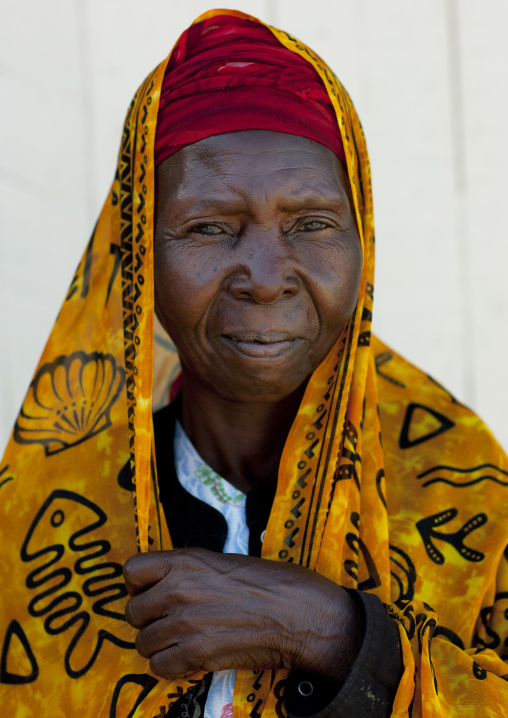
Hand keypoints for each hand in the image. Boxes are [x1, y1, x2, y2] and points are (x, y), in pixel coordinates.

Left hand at [123, 548, 362, 680]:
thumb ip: (191, 572)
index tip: (151, 593)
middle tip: (170, 624)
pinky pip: (159, 668)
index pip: (132, 570)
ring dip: (160, 647)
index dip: (138, 586)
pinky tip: (192, 660)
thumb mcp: (225, 562)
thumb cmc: (274, 584)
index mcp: (187, 560)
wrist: (301, 613)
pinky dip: (172, 668)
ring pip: (143, 643)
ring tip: (183, 643)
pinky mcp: (197, 653)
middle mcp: (179, 588)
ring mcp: (185, 622)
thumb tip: (168, 586)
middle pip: (132, 612)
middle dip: (149, 621)